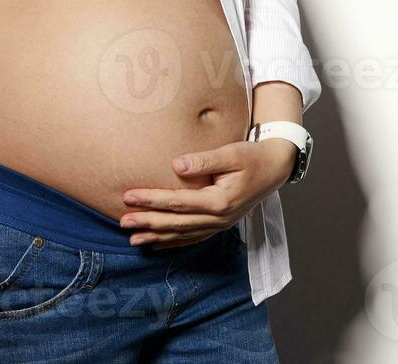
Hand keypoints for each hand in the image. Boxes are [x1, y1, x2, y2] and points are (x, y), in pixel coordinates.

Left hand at [118, 139, 297, 248]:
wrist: (275, 168)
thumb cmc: (253, 156)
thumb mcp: (232, 153)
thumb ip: (204, 160)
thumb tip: (175, 165)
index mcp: (219, 201)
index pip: (177, 202)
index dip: (151, 200)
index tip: (128, 196)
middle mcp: (218, 218)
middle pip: (176, 223)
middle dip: (147, 222)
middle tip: (122, 221)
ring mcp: (219, 225)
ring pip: (182, 235)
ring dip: (156, 237)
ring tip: (132, 239)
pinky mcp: (219, 224)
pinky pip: (192, 237)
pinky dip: (173, 242)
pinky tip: (157, 244)